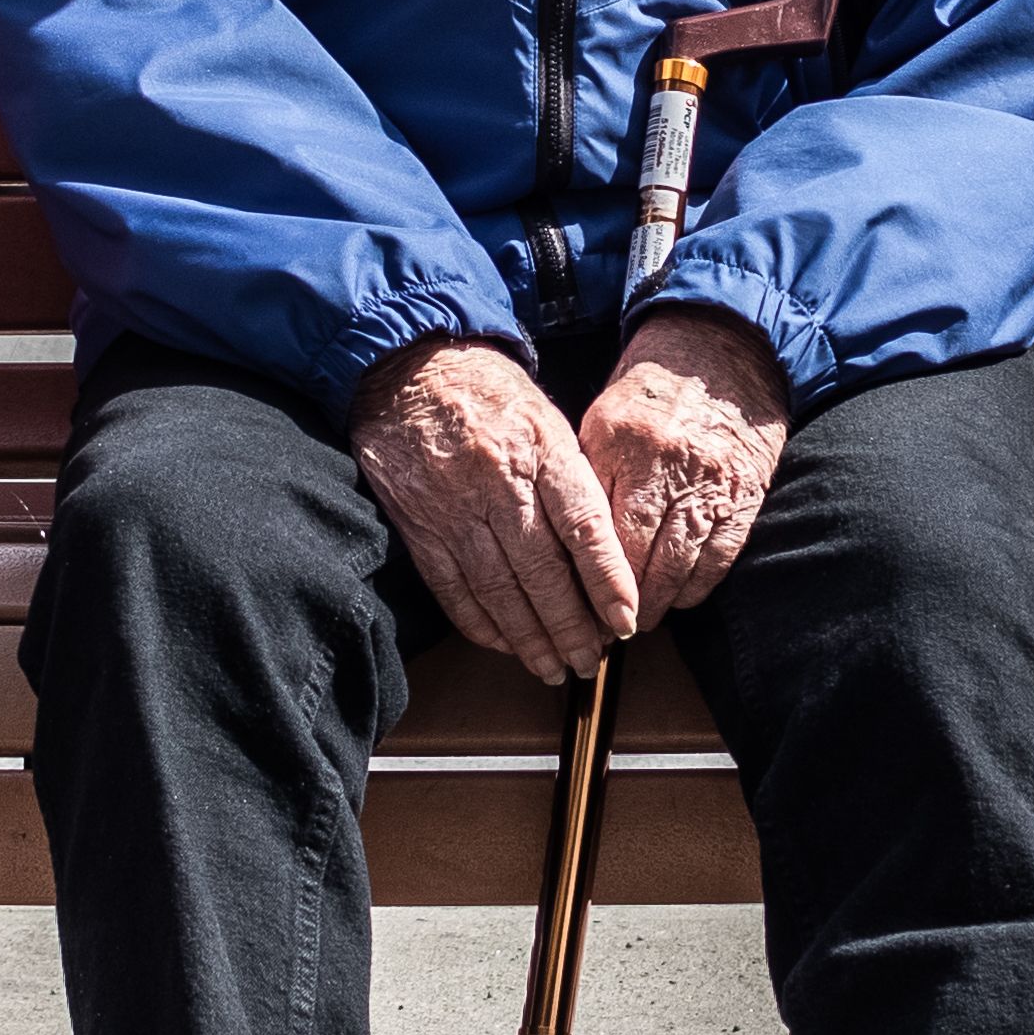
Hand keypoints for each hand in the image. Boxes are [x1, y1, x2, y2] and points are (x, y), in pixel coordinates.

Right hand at [349, 335, 638, 674]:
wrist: (407, 368)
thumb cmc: (489, 391)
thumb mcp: (545, 416)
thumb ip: (575, 477)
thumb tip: (608, 551)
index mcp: (541, 448)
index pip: (584, 528)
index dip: (608, 581)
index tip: (626, 621)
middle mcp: (498, 481)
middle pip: (542, 572)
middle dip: (572, 626)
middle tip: (592, 658)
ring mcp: (453, 508)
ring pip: (498, 590)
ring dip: (530, 638)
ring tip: (555, 666)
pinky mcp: (419, 526)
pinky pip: (453, 589)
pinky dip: (481, 624)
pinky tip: (504, 644)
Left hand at [576, 307, 788, 623]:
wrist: (723, 350)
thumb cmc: (651, 390)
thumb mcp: (602, 420)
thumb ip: (587, 478)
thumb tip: (562, 543)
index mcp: (619, 441)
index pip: (595, 530)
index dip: (584, 577)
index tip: (571, 606)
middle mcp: (666, 464)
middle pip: (637, 557)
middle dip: (618, 600)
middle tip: (601, 628)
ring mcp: (709, 481)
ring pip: (678, 567)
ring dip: (656, 604)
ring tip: (637, 621)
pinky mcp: (745, 494)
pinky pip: (719, 559)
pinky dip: (696, 587)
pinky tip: (677, 598)